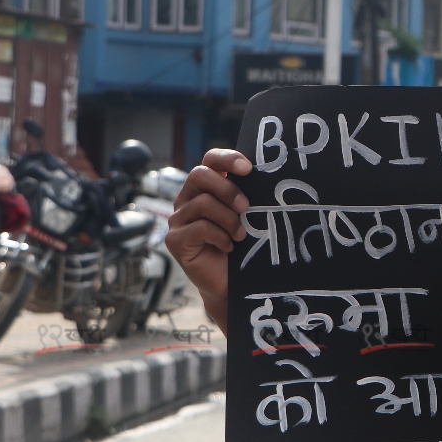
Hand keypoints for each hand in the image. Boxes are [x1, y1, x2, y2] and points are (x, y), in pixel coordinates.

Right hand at [165, 149, 251, 327]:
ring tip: (240, 235)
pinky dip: (220, 236)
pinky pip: (199, 227)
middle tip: (246, 207)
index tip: (249, 169)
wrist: (230, 283)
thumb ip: (246, 195)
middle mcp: (187, 199)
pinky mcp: (175, 240)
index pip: (210, 160)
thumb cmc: (241, 246)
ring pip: (202, 203)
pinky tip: (228, 247)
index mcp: (206, 188)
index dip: (227, 158)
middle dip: (227, 189)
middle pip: (199, 175)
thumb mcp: (246, 216)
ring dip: (229, 219)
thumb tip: (266, 176)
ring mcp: (178, 219)